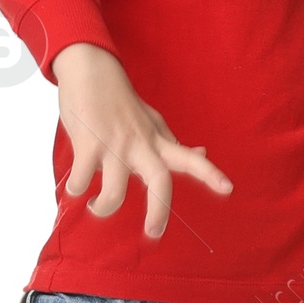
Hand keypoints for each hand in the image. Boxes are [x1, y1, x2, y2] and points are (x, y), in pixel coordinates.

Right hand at [51, 42, 231, 239]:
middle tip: (154, 233)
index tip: (228, 189)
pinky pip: (82, 180)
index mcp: (156, 140)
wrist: (90, 69)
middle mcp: (139, 144)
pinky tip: (75, 187)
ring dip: (104, 207)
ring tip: (97, 207)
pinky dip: (76, 189)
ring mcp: (113, 145)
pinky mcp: (88, 143)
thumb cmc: (120, 100)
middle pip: (159, 182)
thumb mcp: (151, 121)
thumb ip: (172, 142)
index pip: (189, 157)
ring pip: (115, 192)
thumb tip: (203, 152)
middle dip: (158, 212)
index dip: (209, 173)